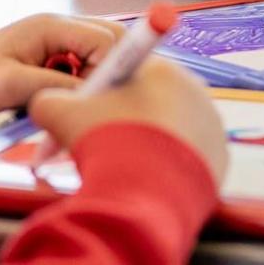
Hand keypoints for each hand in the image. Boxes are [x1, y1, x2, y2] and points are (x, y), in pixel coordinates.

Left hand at [0, 14, 124, 113]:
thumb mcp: (10, 86)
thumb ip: (51, 87)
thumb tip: (89, 95)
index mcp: (53, 26)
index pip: (104, 40)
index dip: (108, 71)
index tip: (93, 99)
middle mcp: (67, 26)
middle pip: (115, 39)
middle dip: (114, 72)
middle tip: (93, 99)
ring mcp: (70, 38)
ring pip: (110, 51)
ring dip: (105, 77)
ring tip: (83, 100)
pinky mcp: (69, 53)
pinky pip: (98, 62)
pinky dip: (96, 80)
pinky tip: (77, 98)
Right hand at [28, 56, 228, 183]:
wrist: (144, 196)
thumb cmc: (106, 144)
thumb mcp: (60, 114)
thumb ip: (49, 98)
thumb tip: (44, 101)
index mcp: (161, 68)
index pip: (129, 71)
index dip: (102, 92)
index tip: (88, 114)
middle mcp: (194, 90)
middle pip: (152, 99)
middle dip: (124, 118)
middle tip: (99, 144)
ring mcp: (211, 124)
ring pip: (170, 129)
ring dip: (146, 142)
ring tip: (122, 165)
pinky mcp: (219, 157)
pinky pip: (186, 156)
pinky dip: (167, 165)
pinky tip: (146, 179)